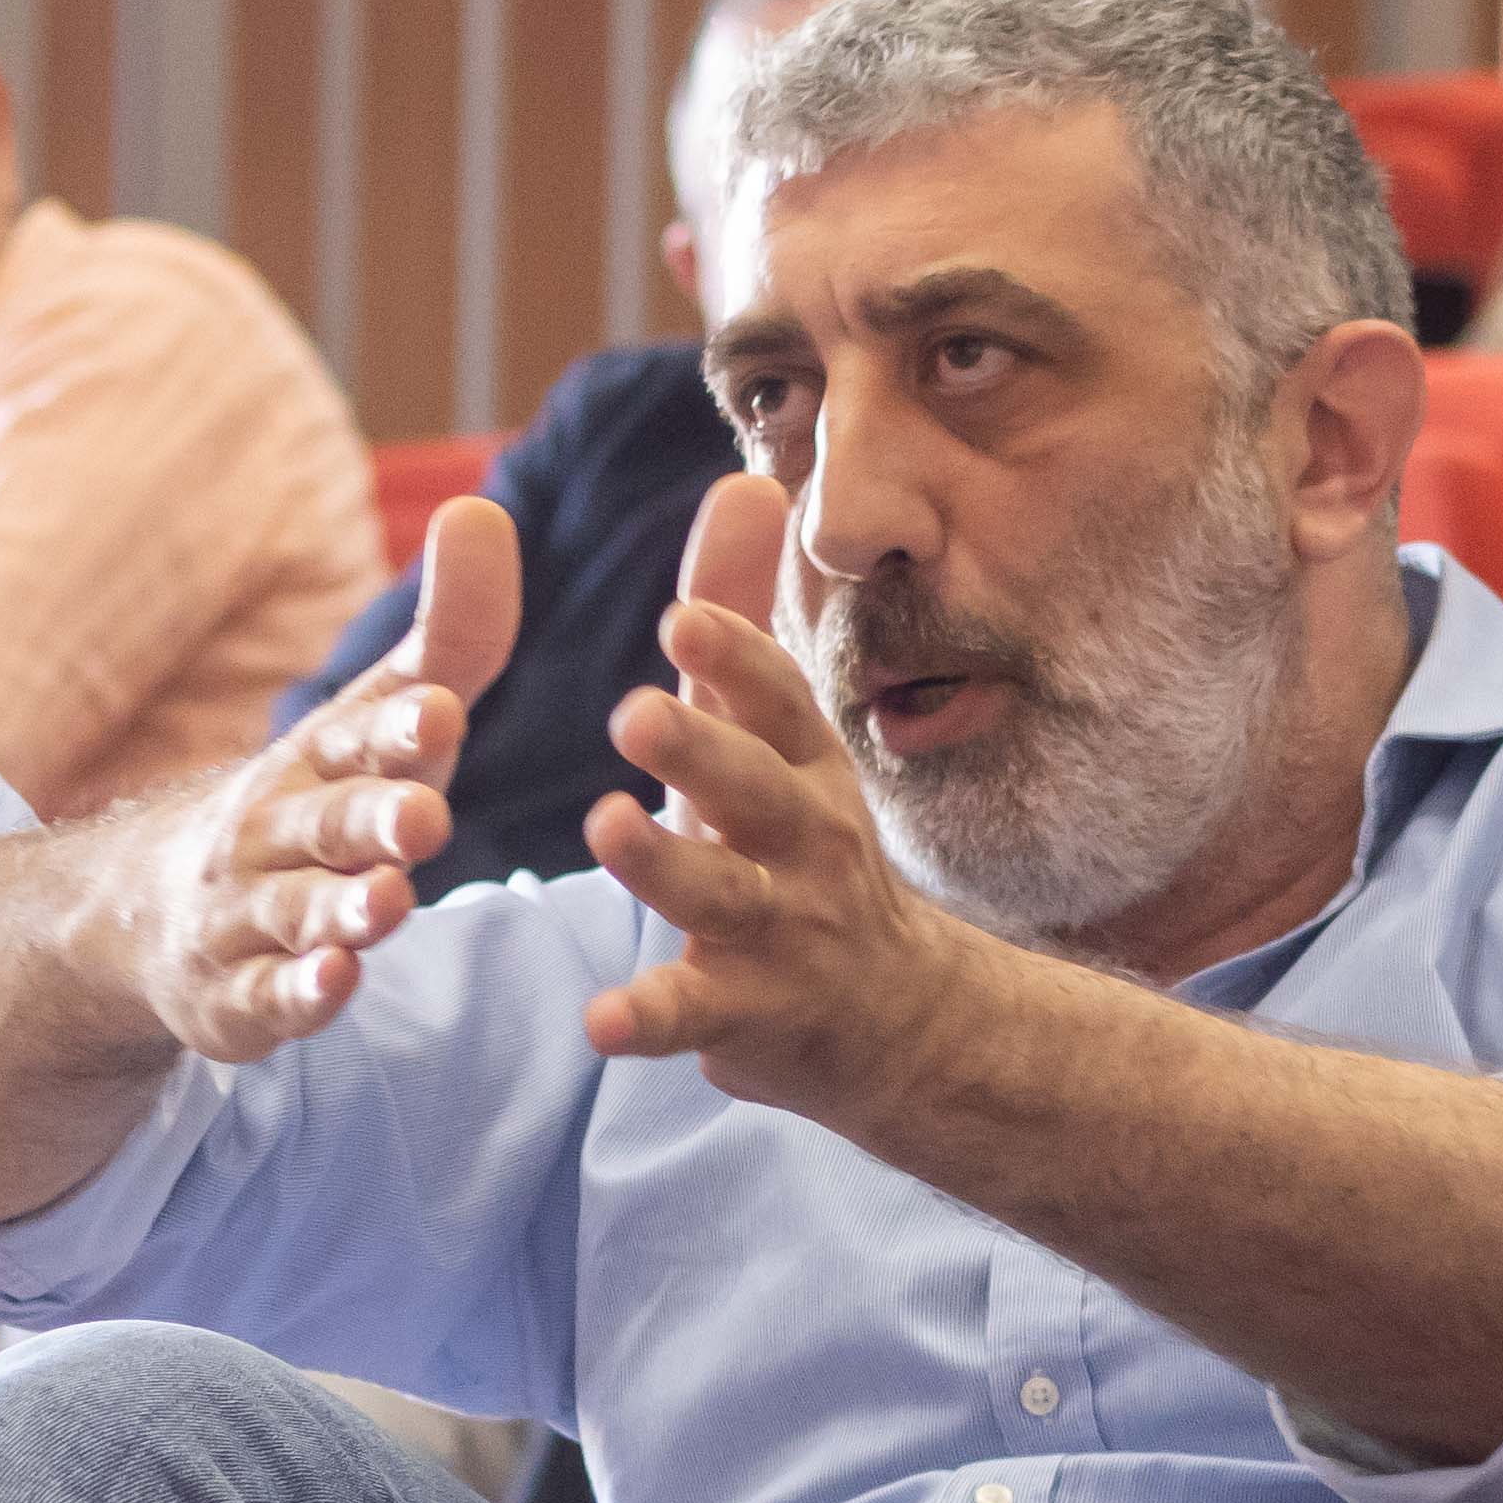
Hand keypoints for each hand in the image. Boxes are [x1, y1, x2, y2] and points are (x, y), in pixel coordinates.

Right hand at [126, 494, 521, 1066]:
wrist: (152, 910)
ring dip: (342, 908)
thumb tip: (484, 508)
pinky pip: (267, 998)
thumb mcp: (377, 720)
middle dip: (375, 818)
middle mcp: (277, 831)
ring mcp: (249, 916)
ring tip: (389, 902)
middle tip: (426, 816)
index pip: (362, 736)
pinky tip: (335, 982)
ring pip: (297, 911)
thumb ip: (450, 635)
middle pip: (327, 822)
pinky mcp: (238, 1000)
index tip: (447, 713)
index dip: (403, 728)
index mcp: (321, 760)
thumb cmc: (313, 802)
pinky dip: (298, 992)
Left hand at [579, 475, 988, 1124]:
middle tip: (633, 710)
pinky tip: (600, 1020)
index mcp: (803, 765)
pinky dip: (652, 1016)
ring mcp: (787, 930)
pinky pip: (697, 1012)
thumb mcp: (778, 739)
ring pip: (726, 894)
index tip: (680, 618)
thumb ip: (741, 622)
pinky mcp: (753, 1013)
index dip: (733, 658)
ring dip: (668, 864)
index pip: (777, 701)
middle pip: (756, 789)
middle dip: (701, 750)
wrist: (902, 1017)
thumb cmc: (805, 852)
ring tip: (606, 827)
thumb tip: (745, 482)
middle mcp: (807, 841)